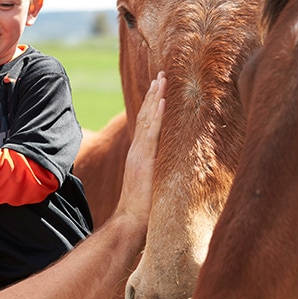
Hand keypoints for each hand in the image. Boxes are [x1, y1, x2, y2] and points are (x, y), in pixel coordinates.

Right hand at [115, 72, 165, 224]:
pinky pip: (151, 132)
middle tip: (160, 76)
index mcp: (139, 156)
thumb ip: (155, 175)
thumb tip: (166, 172)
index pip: (145, 125)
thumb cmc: (142, 211)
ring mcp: (139, 154)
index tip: (157, 90)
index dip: (150, 107)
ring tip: (161, 79)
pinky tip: (161, 100)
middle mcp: (137, 151)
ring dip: (155, 97)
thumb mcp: (151, 187)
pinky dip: (155, 114)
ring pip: (147, 119)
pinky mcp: (144, 159)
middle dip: (152, 95)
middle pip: (144, 116)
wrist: (131, 222)